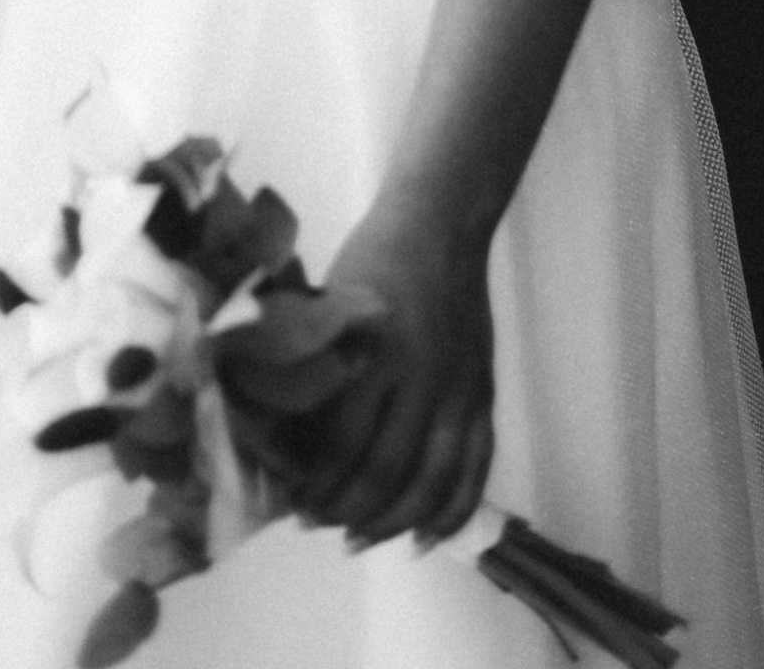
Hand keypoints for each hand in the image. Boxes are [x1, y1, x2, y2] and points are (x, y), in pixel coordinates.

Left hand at [293, 212, 495, 552]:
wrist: (441, 226)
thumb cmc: (371, 260)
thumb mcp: (330, 305)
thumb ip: (314, 366)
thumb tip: (279, 435)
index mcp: (372, 350)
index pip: (341, 441)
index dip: (315, 483)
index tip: (290, 501)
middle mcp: (420, 376)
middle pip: (385, 470)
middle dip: (347, 509)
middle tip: (317, 523)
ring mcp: (458, 390)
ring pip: (431, 480)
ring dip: (394, 522)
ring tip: (360, 537)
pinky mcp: (483, 394)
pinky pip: (476, 468)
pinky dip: (453, 511)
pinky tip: (425, 537)